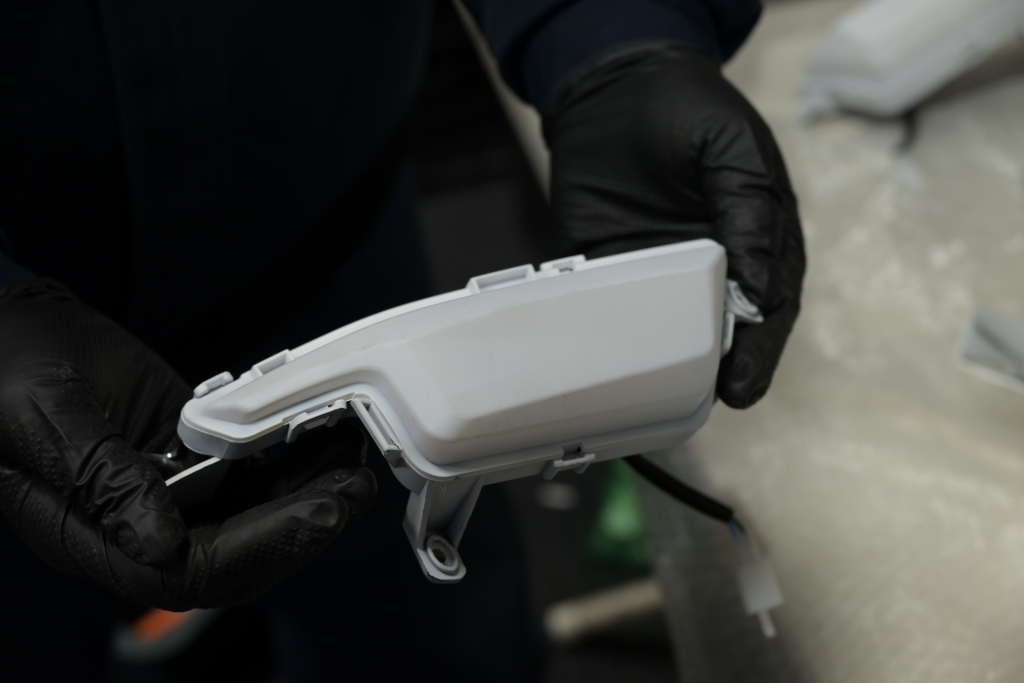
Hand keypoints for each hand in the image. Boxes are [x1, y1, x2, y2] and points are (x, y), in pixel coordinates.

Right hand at [0, 279, 374, 609]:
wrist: (15, 326)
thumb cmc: (10, 369)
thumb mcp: (47, 416)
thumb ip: (104, 479)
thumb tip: (161, 544)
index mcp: (92, 532)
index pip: (192, 569)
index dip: (266, 545)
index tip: (324, 510)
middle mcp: (138, 525)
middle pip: (237, 554)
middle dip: (303, 525)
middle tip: (356, 485)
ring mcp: (169, 495)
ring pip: (253, 518)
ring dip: (307, 494)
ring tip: (352, 460)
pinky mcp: (190, 461)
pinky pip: (250, 477)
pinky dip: (291, 463)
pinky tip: (323, 439)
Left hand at [543, 44, 805, 407]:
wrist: (616, 88)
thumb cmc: (689, 111)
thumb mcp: (732, 150)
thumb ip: (748, 213)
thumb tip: (760, 292)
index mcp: (760, 237)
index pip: (772, 304)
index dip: (763, 348)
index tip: (746, 384)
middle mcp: (718, 263)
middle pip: (730, 329)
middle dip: (729, 369)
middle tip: (718, 400)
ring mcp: (667, 269)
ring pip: (677, 329)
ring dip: (677, 365)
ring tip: (673, 399)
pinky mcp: (619, 267)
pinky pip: (620, 309)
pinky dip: (619, 338)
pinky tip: (618, 366)